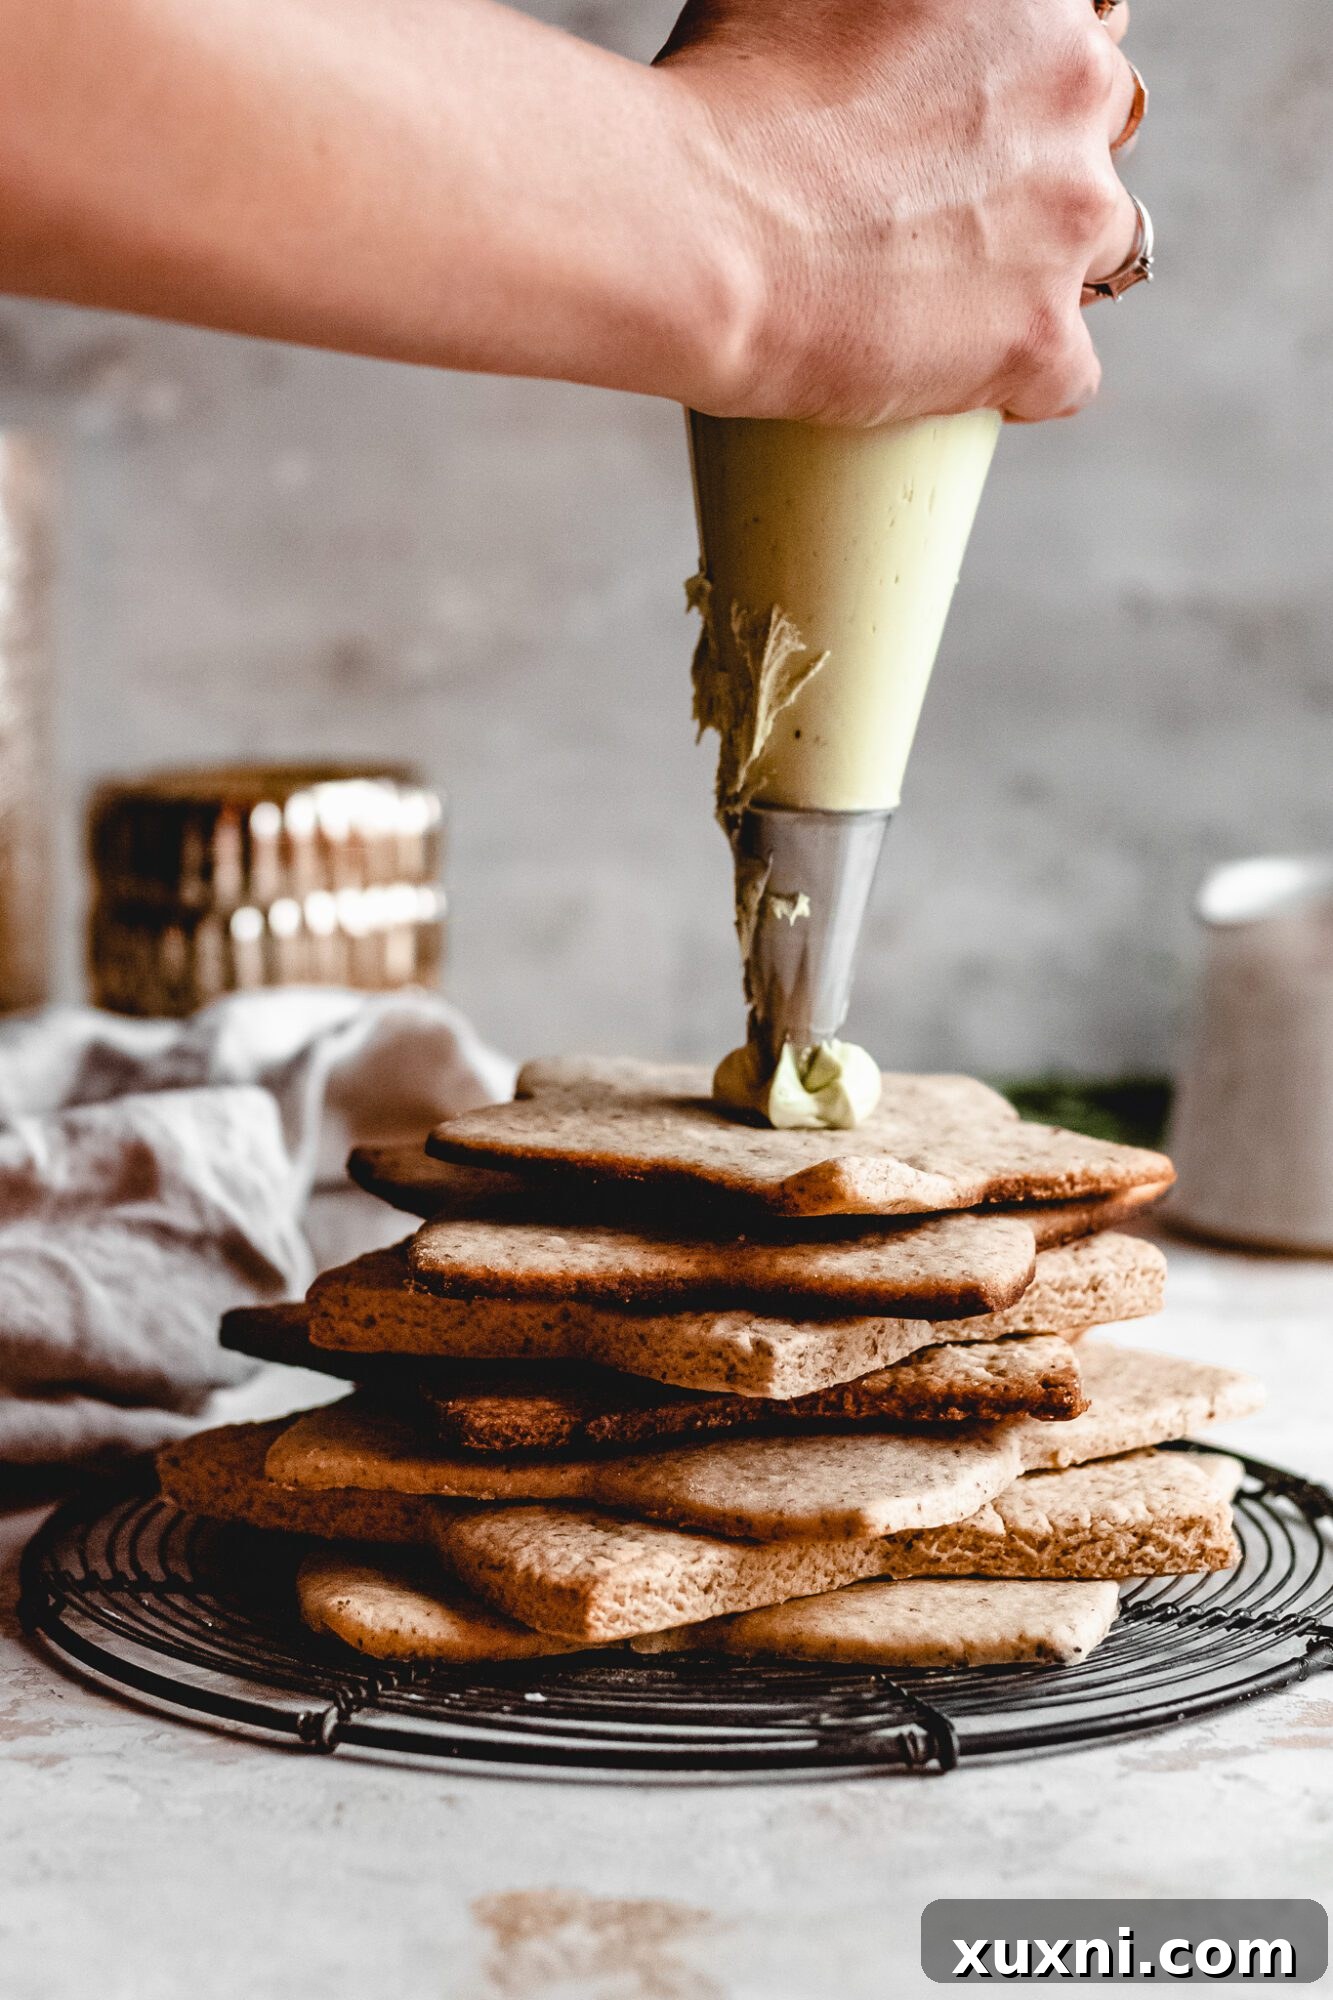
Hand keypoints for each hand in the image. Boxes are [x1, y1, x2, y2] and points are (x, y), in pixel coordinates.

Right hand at [656, 0, 1141, 423]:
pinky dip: (1026, 381)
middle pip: (1104, 138)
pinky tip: (970, 381)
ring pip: (1108, 252)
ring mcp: (1067, 223)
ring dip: (1049, 272)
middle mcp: (1073, 94)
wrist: (690, 231)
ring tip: (961, 298)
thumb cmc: (719, 98)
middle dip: (1048, 171)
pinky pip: (1073, 377)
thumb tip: (872, 31)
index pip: (1080, 38)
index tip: (977, 124)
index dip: (1027, 87)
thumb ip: (881, 4)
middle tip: (958, 209)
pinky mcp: (1040, 338)